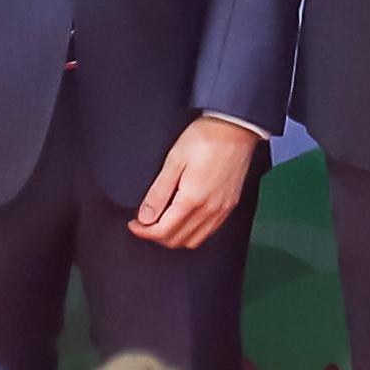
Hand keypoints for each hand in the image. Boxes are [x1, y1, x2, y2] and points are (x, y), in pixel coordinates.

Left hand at [131, 116, 260, 248]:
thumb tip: (145, 217)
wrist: (235, 128)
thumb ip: (158, 193)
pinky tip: (185, 219)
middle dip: (156, 235)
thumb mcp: (174, 161)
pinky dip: (193, 232)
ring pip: (193, 241)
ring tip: (163, 222)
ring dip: (174, 236)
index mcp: (192, 200)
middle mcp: (209, 210)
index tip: (134, 224)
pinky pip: (209, 232)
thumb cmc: (206, 139)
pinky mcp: (230, 205)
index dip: (143, 231)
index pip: (162, 231)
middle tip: (145, 222)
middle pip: (177, 240)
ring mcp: (221, 210)